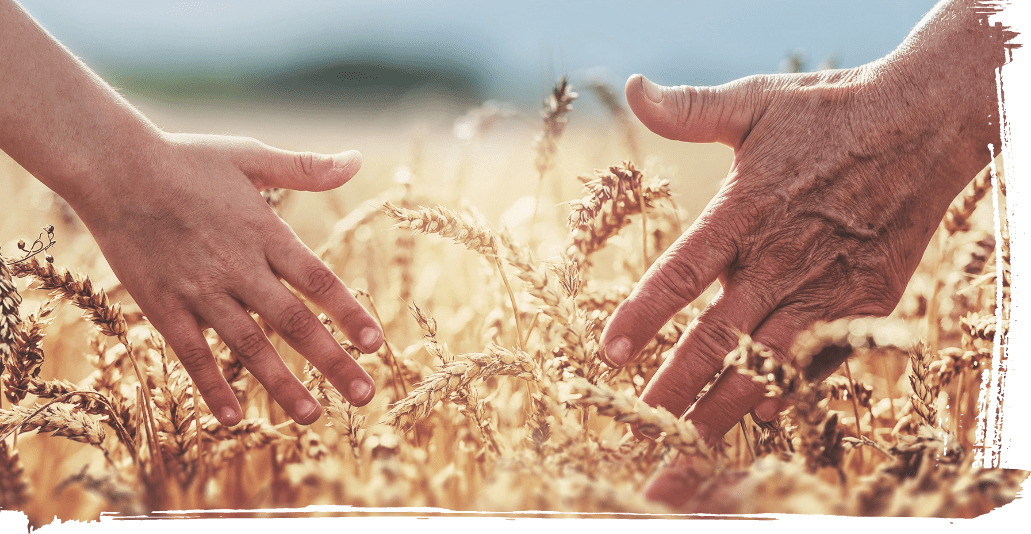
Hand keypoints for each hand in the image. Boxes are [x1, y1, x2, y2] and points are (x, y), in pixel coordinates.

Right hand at [70, 133, 382, 425]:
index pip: (318, 280)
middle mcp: (238, 267)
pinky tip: (233, 418)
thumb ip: (306, 169)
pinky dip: (212, 386)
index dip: (348, 313)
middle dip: (332, 362)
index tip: (376, 345)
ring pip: (249, 346)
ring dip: (282, 384)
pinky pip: (191, 353)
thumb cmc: (186, 159)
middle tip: (364, 395)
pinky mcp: (163, 306)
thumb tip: (357, 160)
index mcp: (265, 233)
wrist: (112, 168)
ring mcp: (199, 290)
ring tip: (313, 416)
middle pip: (294, 322)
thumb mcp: (250, 156)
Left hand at [598, 60, 999, 444]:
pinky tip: (756, 422)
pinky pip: (818, 361)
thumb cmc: (830, 113)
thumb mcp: (757, 100)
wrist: (928, 125)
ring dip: (721, 413)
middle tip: (635, 435)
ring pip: (765, 366)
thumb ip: (691, 109)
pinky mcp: (865, 305)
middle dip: (672, 393)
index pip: (681, 273)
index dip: (643, 316)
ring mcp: (828, 288)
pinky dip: (786, 393)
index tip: (606, 354)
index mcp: (746, 211)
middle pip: (717, 340)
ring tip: (683, 458)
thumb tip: (634, 88)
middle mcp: (783, 258)